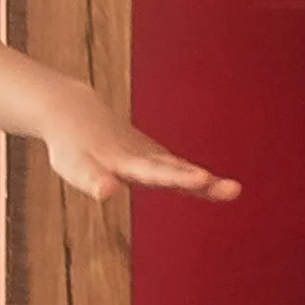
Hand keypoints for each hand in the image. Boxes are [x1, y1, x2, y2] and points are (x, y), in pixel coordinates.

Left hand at [36, 89, 238, 206]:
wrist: (75, 113)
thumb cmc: (71, 146)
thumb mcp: (74, 166)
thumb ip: (92, 179)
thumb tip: (107, 191)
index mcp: (128, 161)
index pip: (158, 171)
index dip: (180, 176)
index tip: (202, 179)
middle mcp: (145, 157)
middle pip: (178, 170)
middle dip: (202, 181)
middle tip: (232, 189)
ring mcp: (150, 155)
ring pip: (181, 168)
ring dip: (205, 181)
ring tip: (233, 190)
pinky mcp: (150, 158)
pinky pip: (176, 168)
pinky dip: (194, 178)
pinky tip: (212, 187)